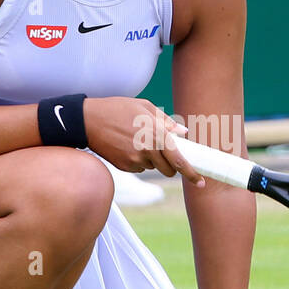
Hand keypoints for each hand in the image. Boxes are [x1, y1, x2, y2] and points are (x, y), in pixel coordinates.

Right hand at [83, 96, 204, 185]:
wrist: (87, 121)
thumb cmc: (117, 109)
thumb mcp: (144, 107)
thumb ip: (167, 122)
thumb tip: (184, 134)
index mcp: (156, 134)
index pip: (179, 160)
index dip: (192, 173)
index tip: (201, 182)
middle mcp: (147, 150)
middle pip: (169, 169)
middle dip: (172, 166)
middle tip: (165, 153)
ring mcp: (134, 161)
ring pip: (153, 168)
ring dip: (153, 160)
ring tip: (138, 140)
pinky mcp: (124, 167)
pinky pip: (139, 168)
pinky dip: (139, 161)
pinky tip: (127, 146)